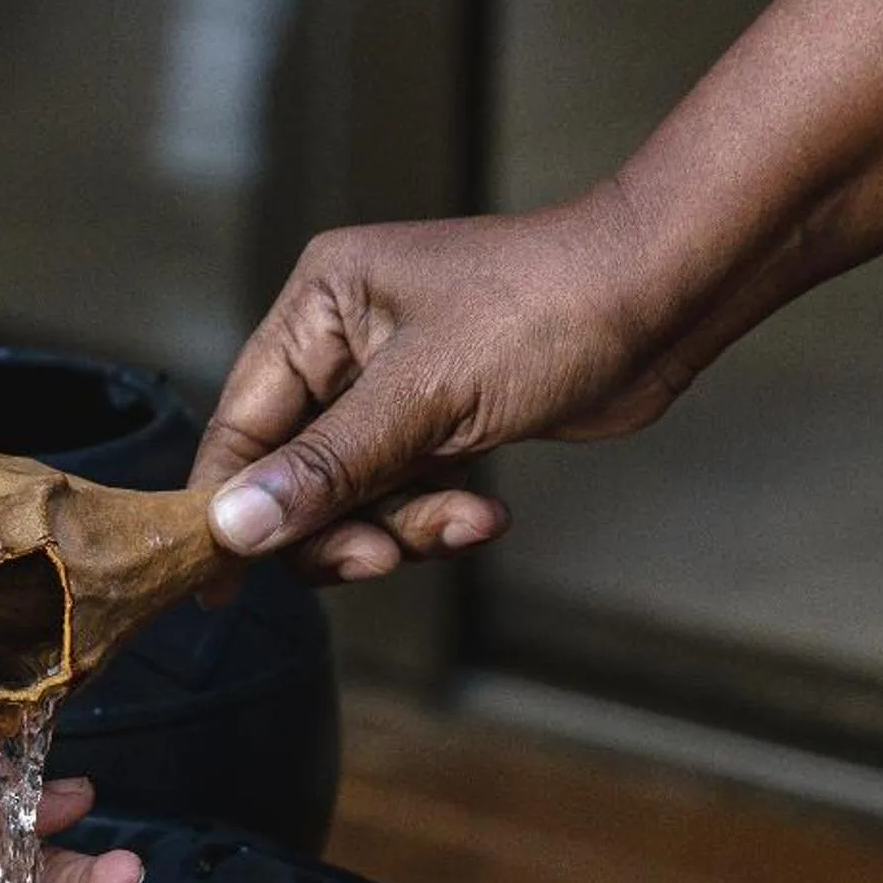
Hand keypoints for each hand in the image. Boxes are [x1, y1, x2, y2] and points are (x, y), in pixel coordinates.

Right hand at [189, 189, 697, 582]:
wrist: (668, 298)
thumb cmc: (548, 309)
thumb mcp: (424, 395)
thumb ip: (324, 467)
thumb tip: (233, 526)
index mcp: (318, 309)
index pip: (241, 425)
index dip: (227, 506)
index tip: (214, 584)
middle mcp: (343, 345)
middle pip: (292, 475)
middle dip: (337, 526)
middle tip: (378, 559)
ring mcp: (392, 387)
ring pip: (351, 498)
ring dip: (401, 527)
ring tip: (461, 524)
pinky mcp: (438, 423)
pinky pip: (403, 496)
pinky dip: (437, 517)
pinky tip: (483, 516)